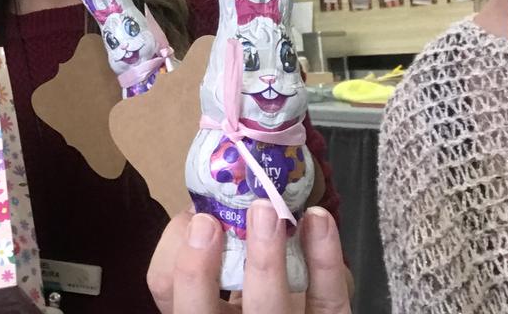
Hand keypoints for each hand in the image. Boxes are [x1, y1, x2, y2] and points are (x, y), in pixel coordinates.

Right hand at [147, 201, 350, 313]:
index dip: (181, 269)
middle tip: (211, 221)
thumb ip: (206, 245)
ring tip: (266, 210)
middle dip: (201, 270)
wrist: (295, 304)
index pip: (179, 303)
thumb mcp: (220, 273)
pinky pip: (328, 301)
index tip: (196, 223)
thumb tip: (202, 203)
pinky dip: (325, 259)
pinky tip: (316, 220)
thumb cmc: (251, 285)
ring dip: (266, 258)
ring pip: (270, 310)